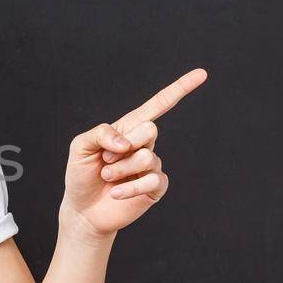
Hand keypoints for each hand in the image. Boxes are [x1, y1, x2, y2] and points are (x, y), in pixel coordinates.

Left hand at [59, 68, 206, 240]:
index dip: (179, 89)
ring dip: (119, 169)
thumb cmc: (81, 174)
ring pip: (146, 157)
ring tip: (107, 177)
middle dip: (124, 145)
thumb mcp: (80, 146)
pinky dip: (129, 187)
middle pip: (150, 129)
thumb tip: (126, 141)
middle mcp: (143, 144)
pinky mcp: (155, 187)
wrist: (82, 209)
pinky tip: (116, 193)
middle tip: (106, 159)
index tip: (202, 74)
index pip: (157, 105)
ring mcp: (151, 165)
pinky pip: (152, 180)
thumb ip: (100, 133)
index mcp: (128, 128)